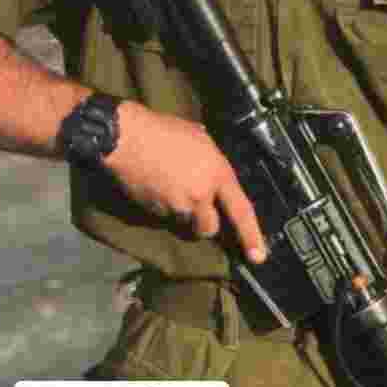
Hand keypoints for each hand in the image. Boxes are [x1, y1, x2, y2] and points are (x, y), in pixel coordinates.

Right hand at [102, 101, 267, 261]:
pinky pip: (164, 217)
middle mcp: (201, 195)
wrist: (127, 138)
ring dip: (182, 214)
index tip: (258, 257)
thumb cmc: (163, 130)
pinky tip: (156, 187)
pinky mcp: (155, 212)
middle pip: (209, 228)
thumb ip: (210, 158)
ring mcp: (177, 206)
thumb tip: (211, 163)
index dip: (251, 236)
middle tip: (196, 207)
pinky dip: (162, 208)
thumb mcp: (199, 135)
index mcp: (217, 174)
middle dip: (205, 224)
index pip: (241, 211)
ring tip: (171, 188)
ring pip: (185, 222)